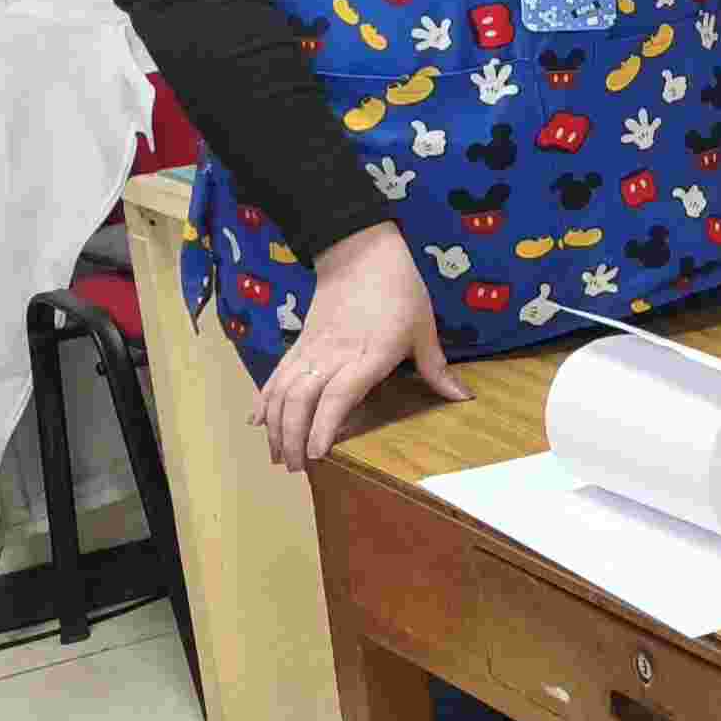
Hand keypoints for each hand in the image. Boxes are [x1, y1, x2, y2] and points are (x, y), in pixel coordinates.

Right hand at [253, 224, 467, 475]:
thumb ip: (436, 368)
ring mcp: (310, 349)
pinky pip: (276, 374)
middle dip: (292, 437)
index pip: (337, 396)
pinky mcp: (298, 342)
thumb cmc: (400, 289)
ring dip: (275, 425)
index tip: (317, 454)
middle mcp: (332, 355)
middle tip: (294, 469)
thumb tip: (463, 397)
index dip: (324, 426)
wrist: (360, 251)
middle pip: (300, 400)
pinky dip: (263, 399)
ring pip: (282, 390)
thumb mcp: (424, 328)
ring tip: (276, 455)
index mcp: (367, 354)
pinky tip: (257, 421)